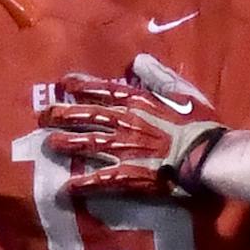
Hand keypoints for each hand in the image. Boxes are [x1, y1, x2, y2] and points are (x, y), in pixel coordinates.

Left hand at [41, 58, 227, 197]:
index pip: (104, 90)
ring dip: (65, 143)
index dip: (82, 86)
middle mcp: (125, 122)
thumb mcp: (182, 91)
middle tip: (42, 115)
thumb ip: (159, 75)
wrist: (206, 155)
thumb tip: (138, 61)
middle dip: (62, 114)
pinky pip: (98, 179)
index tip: (64, 83)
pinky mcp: (127, 174)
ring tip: (48, 144)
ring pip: (86, 144)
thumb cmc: (199, 124)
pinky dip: (81, 184)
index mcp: (138, 102)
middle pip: (86, 116)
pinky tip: (65, 188)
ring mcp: (123, 149)